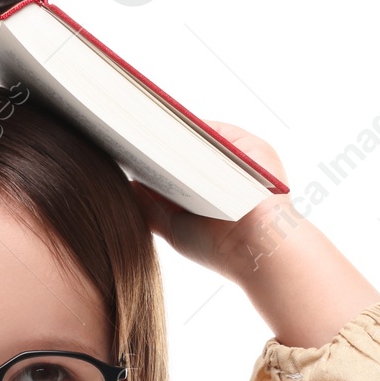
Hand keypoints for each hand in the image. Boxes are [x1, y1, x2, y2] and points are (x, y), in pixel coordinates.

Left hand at [132, 121, 379, 346]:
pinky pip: (215, 130)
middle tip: (120, 130)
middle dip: (156, 136)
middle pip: (184, 139)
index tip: (119, 143)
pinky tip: (165, 135)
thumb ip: (150, 206)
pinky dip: (191, 129)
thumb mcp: (173, 226)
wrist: (260, 252)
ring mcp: (238, 151)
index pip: (174, 155)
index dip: (149, 149)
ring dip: (171, 128)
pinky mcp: (249, 144)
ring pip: (198, 132)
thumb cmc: (220, 247)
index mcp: (206, 179)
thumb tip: (125, 182)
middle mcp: (223, 162)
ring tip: (137, 129)